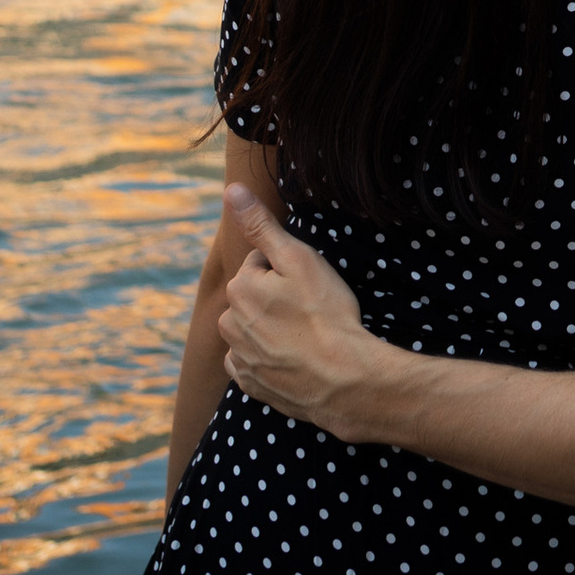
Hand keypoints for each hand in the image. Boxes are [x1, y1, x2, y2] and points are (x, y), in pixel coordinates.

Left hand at [216, 185, 387, 437]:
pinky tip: (292, 359)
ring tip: (305, 336)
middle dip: (275, 300)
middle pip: (254, 298)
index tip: (309, 287)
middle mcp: (230, 324)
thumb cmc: (326, 314)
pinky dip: (267, 359)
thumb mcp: (299, 259)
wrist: (343, 379)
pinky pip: (252, 363)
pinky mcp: (251, 384)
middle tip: (311, 311)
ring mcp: (240, 357)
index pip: (261, 265)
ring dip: (270, 329)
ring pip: (252, 329)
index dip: (288, 272)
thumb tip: (232, 190)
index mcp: (240, 288)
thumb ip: (262, 225)